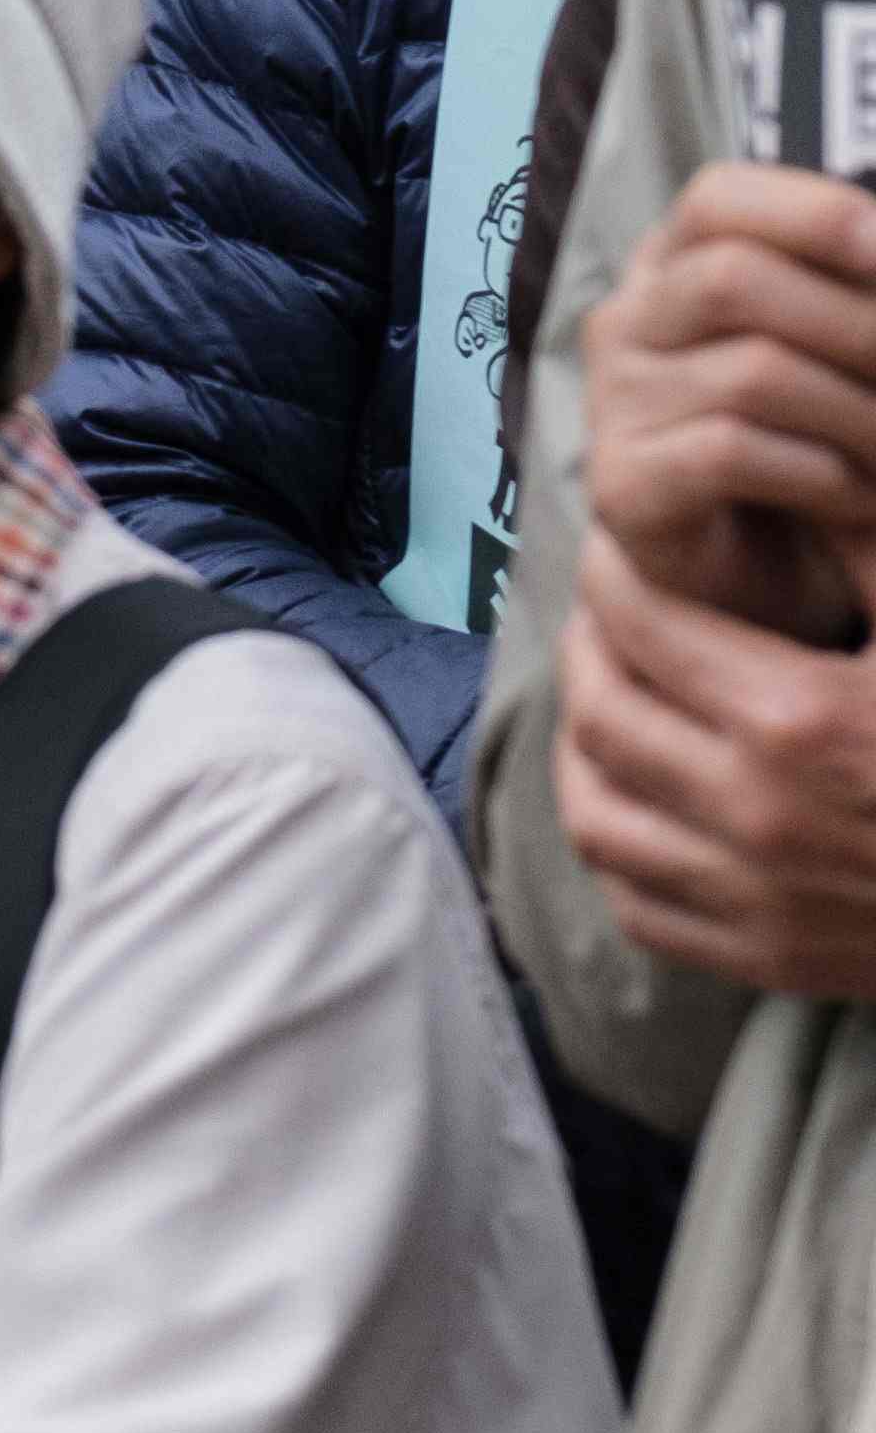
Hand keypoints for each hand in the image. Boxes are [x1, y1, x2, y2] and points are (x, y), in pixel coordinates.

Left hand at [555, 515, 875, 1000]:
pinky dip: (621, 850)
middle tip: (604, 617)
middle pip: (601, 714)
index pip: (646, 627)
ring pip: (595, 814)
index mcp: (799, 719)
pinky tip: (641, 802)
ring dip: (585, 750)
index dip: (616, 578)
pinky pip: (636, 904)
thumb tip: (819, 474)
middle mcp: (754, 812)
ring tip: (606, 703)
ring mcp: (754, 896)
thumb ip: (871, 553)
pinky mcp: (766, 958)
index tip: (619, 553)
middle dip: (588, 651)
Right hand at [584, 164, 875, 642]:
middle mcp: (627, 326)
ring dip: (861, 416)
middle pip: (734, 279)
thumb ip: (859, 292)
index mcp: (676, 269)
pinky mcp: (622, 486)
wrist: (764, 577)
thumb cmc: (816, 444)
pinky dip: (823, 476)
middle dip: (860, 325)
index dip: (813, 214)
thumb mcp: (840, 348)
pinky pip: (730, 452)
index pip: (717, 200)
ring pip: (751, 372)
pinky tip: (855, 499)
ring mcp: (612, 406)